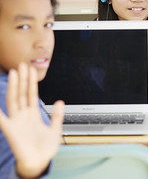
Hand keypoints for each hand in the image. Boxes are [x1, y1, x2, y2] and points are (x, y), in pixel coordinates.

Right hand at [0, 63, 63, 177]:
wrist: (38, 164)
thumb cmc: (44, 149)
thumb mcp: (55, 129)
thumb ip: (57, 115)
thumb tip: (60, 101)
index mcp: (33, 115)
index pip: (31, 94)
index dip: (31, 82)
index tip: (31, 69)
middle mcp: (23, 116)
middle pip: (22, 94)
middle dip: (22, 80)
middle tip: (21, 65)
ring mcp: (16, 122)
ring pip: (14, 100)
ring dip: (14, 87)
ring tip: (14, 74)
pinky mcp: (11, 130)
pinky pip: (2, 119)